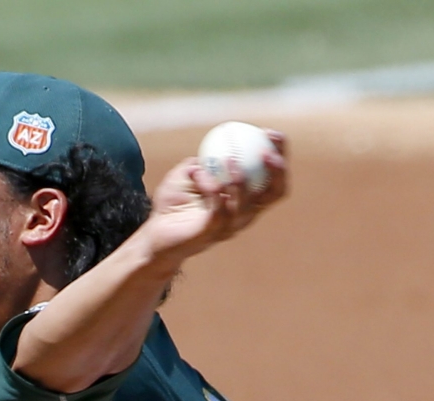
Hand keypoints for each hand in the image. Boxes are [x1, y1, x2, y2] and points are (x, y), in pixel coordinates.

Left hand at [144, 130, 286, 263]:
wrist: (154, 234)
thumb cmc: (173, 203)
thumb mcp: (187, 173)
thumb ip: (204, 159)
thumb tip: (217, 140)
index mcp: (246, 199)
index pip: (273, 178)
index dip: (279, 155)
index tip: (271, 133)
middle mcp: (244, 214)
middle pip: (274, 193)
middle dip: (277, 170)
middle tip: (267, 150)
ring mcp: (229, 226)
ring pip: (246, 204)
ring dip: (239, 180)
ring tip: (230, 159)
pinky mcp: (211, 233)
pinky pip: (218, 211)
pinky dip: (211, 190)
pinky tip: (202, 174)